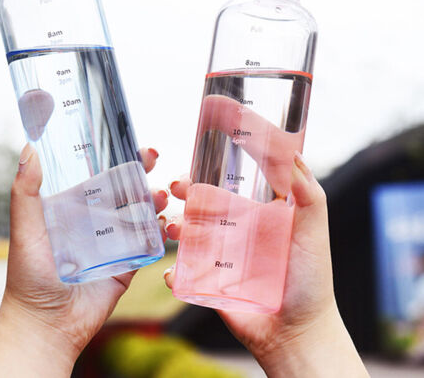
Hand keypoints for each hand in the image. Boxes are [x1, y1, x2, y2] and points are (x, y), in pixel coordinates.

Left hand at [0, 145, 167, 376]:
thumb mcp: (25, 229)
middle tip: (152, 158)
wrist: (47, 325)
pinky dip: (160, 230)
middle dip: (141, 173)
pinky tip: (164, 222)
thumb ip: (26, 192)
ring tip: (160, 195)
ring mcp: (115, 241)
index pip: (100, 176)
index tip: (131, 144)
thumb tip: (28, 149)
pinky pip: (149, 242)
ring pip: (141, 212)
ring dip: (154, 199)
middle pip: (125, 190)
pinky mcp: (129, 262)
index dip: (117, 159)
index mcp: (75, 208)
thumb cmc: (29, 276)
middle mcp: (97, 221)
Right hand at [164, 154, 368, 376]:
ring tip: (174, 228)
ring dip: (174, 225)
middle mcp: (237, 232)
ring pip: (188, 233)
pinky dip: (173, 271)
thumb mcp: (313, 236)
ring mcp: (220, 257)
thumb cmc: (311, 283)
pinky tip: (172, 273)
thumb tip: (297, 157)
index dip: (217, 166)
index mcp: (258, 216)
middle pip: (204, 203)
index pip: (235, 182)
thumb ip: (309, 198)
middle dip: (186, 192)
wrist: (297, 335)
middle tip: (176, 187)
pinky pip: (184, 272)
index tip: (202, 150)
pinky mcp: (209, 283)